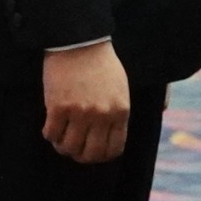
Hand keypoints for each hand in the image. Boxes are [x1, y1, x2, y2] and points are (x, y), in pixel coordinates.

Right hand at [42, 41, 131, 163]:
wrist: (80, 44)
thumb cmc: (102, 65)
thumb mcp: (123, 87)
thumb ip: (124, 109)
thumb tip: (150, 117)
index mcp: (121, 111)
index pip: (114, 148)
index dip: (102, 156)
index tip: (94, 152)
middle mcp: (102, 115)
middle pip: (91, 153)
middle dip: (81, 156)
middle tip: (75, 150)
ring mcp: (80, 112)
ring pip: (69, 147)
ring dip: (63, 147)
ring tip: (61, 139)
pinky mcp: (58, 107)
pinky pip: (51, 134)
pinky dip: (50, 135)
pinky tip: (52, 127)